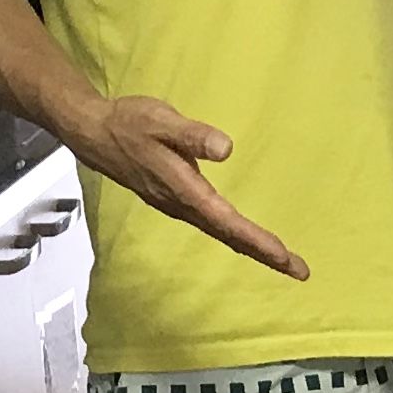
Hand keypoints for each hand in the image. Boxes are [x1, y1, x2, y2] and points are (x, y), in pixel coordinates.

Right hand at [69, 93, 306, 276]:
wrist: (93, 133)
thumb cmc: (129, 123)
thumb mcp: (161, 120)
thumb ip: (192, 134)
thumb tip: (226, 149)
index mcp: (183, 189)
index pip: (227, 221)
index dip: (257, 240)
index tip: (285, 257)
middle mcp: (181, 205)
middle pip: (229, 236)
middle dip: (264, 254)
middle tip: (299, 271)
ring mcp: (177, 206)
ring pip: (221, 233)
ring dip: (252, 247)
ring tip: (283, 260)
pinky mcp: (175, 201)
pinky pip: (212, 225)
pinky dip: (234, 235)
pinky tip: (246, 238)